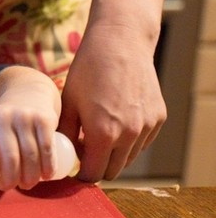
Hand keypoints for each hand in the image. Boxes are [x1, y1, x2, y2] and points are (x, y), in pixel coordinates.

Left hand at [0, 66, 60, 189]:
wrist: (28, 95)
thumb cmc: (5, 124)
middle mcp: (2, 116)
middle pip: (8, 155)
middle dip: (11, 178)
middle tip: (11, 187)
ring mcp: (24, 116)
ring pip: (29, 154)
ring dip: (30, 176)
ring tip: (27, 185)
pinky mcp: (44, 119)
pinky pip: (47, 147)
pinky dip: (48, 166)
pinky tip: (46, 176)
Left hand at [58, 27, 165, 181]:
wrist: (120, 43)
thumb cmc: (88, 70)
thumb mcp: (68, 102)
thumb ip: (65, 134)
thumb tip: (59, 155)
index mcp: (103, 133)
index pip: (93, 174)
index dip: (80, 174)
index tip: (72, 168)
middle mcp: (130, 134)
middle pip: (112, 171)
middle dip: (97, 167)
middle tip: (83, 152)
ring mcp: (147, 127)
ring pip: (129, 158)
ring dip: (113, 155)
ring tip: (97, 135)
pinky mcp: (159, 118)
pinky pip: (142, 142)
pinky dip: (129, 141)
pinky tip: (116, 123)